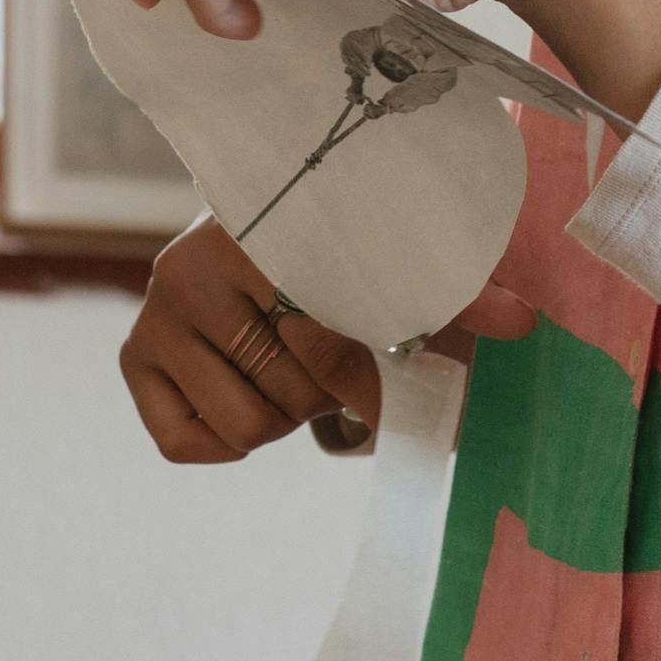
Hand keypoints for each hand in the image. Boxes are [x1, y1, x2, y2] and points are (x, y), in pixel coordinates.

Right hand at [120, 215, 532, 465]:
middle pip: (287, 394)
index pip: (322, 340)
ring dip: (284, 413)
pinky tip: (250, 397)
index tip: (400, 387)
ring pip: (246, 425)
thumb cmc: (336, 250)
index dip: (371, 380)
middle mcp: (186, 271)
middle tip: (330, 360)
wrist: (261, 219)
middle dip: (323, 393)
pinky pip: (184, 442)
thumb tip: (524, 323)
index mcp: (253, 237)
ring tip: (294, 370)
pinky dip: (226, 441)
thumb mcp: (392, 268)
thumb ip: (455, 295)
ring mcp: (155, 316)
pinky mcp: (137, 358)